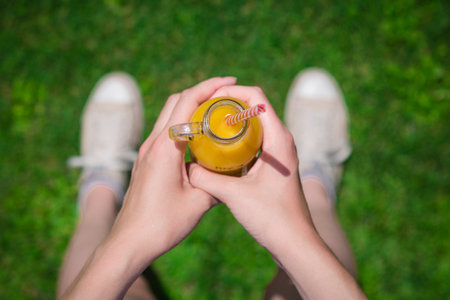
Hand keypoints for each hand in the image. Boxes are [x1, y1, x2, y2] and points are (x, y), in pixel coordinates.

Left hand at [111, 76, 237, 262]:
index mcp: (165, 148)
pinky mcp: (146, 161)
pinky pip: (166, 131)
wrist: (130, 242)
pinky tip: (200, 137)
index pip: (186, 102)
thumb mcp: (198, 203)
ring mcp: (147, 152)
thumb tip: (233, 173)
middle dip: (202, 92)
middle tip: (226, 94)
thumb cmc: (162, 224)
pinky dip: (184, 124)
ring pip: (169, 115)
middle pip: (176, 101)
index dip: (209, 87)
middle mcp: (153, 144)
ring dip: (191, 107)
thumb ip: (218, 183)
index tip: (230, 82)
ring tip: (216, 112)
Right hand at [188, 85, 314, 252]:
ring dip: (232, 122)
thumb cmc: (272, 218)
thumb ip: (207, 179)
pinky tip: (218, 150)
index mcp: (279, 139)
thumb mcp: (234, 196)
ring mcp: (279, 153)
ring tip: (206, 126)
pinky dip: (236, 139)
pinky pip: (254, 141)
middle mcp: (282, 140)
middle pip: (254, 107)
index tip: (209, 98)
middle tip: (202, 112)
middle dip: (227, 104)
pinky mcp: (274, 165)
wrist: (294, 243)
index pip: (257, 97)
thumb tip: (187, 167)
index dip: (231, 92)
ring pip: (254, 125)